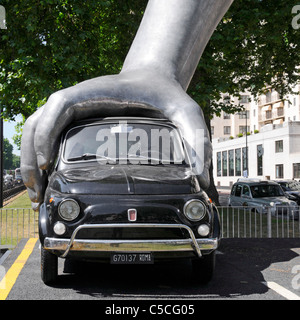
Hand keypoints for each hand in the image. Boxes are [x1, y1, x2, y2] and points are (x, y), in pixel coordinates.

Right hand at [21, 69, 210, 209]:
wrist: (154, 81)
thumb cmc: (164, 94)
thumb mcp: (185, 112)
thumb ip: (196, 139)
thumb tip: (201, 177)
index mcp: (95, 94)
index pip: (58, 108)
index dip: (46, 135)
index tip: (47, 164)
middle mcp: (78, 102)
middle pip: (38, 124)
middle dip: (32, 157)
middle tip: (39, 192)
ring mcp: (75, 112)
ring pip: (37, 131)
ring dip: (31, 159)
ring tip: (38, 193)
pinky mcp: (77, 122)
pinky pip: (48, 135)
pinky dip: (40, 155)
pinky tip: (48, 179)